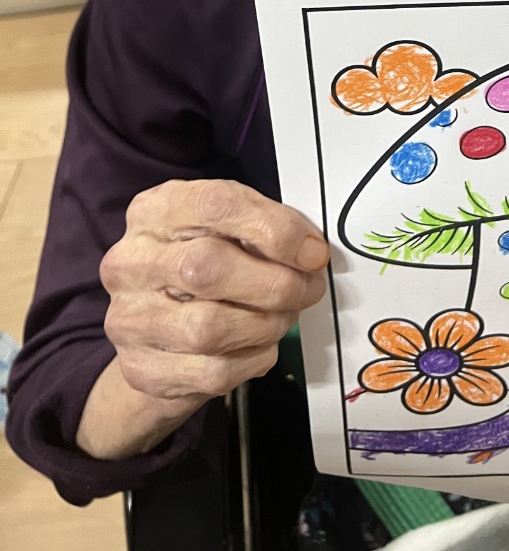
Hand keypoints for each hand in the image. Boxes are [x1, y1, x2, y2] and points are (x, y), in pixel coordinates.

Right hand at [101, 179, 327, 403]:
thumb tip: (308, 252)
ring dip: (266, 324)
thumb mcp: (227, 225)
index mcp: (155, 211)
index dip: (274, 229)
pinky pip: (212, 371)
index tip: (311, 252)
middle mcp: (131, 261)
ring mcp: (129, 318)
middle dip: (275, 283)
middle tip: (307, 288)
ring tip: (283, 316)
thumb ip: (264, 225)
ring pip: (210, 328)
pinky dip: (252, 359)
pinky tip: (259, 344)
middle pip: (207, 267)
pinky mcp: (140, 368)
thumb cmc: (202, 260)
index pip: (215, 206)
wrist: (154, 324)